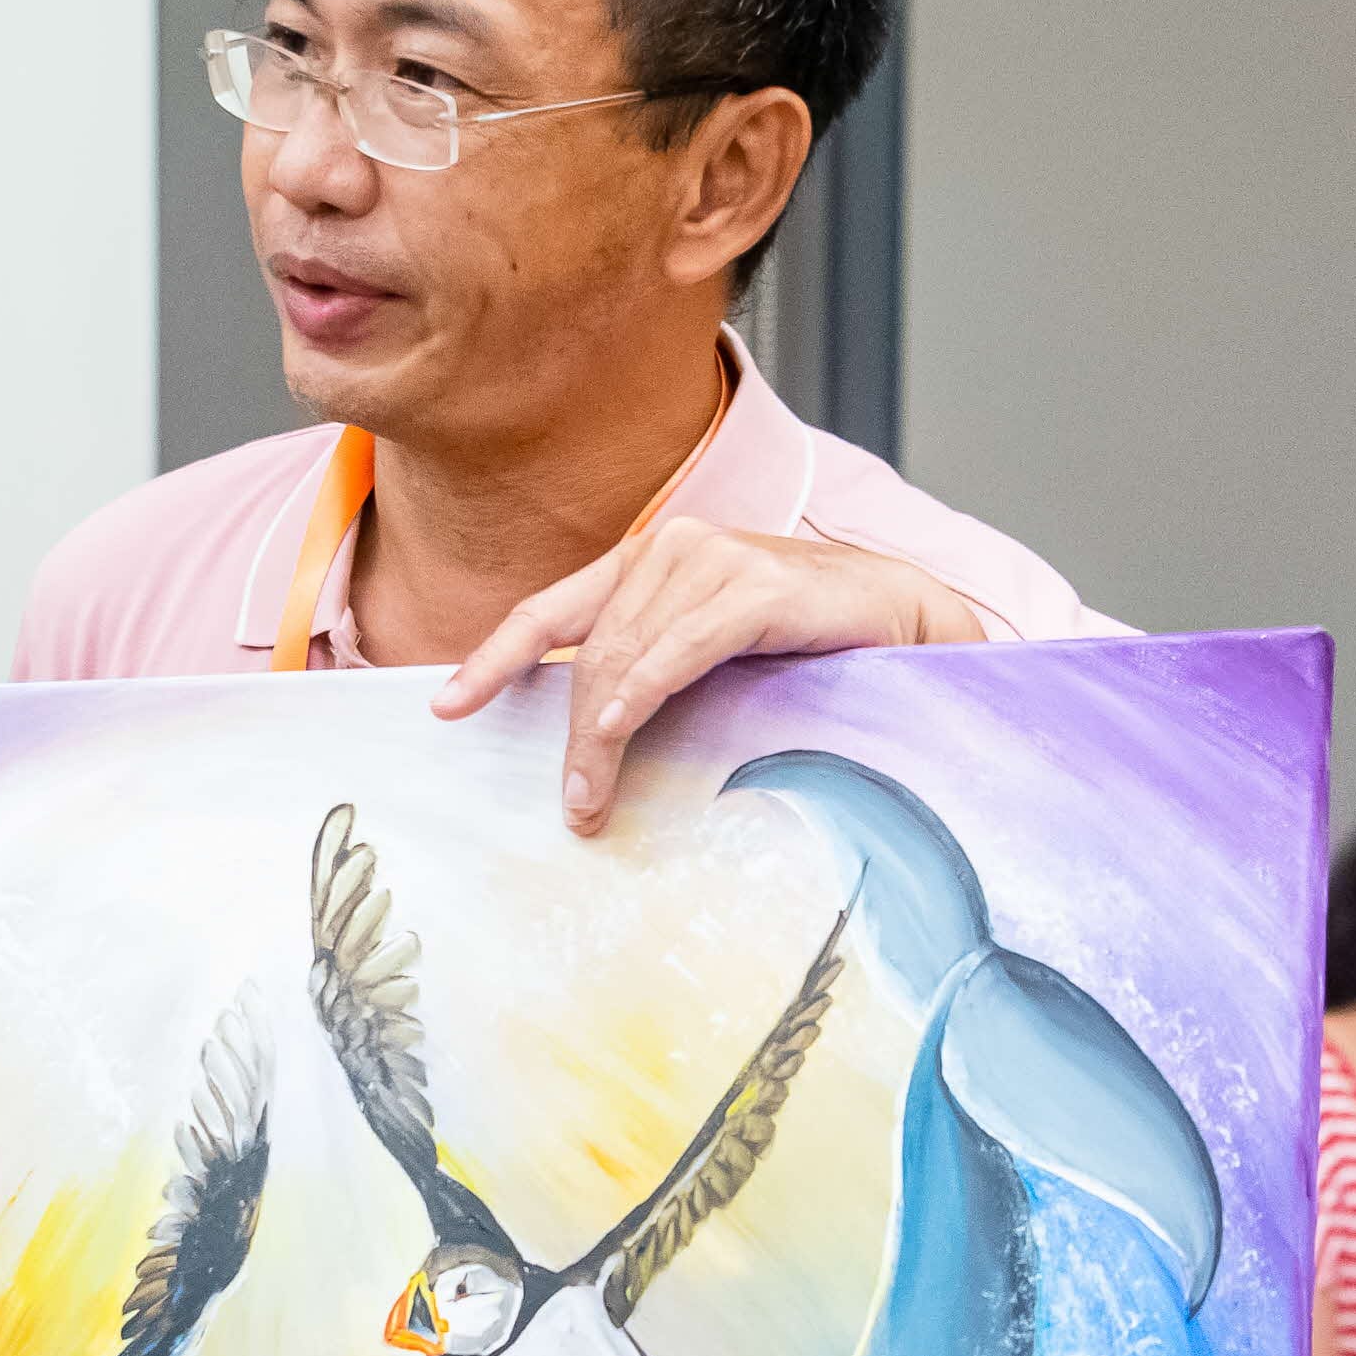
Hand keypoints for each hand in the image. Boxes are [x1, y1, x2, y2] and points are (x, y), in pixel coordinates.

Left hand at [430, 521, 978, 830]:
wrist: (910, 619)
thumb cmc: (812, 645)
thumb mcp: (714, 654)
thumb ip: (654, 668)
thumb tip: (591, 737)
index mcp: (651, 562)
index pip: (551, 610)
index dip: (494, 656)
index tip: (446, 706)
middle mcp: (672, 548)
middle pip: (587, 650)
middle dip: (566, 735)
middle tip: (571, 807)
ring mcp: (711, 560)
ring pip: (621, 657)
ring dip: (597, 739)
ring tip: (592, 803)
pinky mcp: (754, 586)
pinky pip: (674, 651)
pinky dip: (638, 696)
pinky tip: (615, 732)